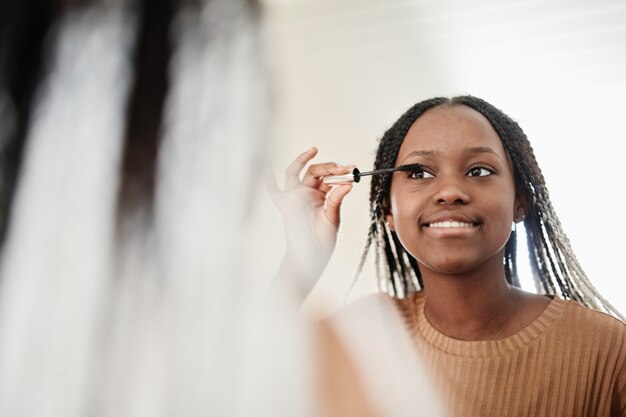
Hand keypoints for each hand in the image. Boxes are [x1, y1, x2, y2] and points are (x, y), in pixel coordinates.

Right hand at [267, 147, 353, 296]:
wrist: (311, 256)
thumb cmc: (322, 240)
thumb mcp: (333, 218)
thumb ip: (337, 200)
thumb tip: (348, 185)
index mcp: (321, 195)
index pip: (329, 177)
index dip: (340, 171)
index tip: (351, 168)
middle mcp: (307, 193)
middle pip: (315, 171)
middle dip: (328, 166)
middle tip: (341, 167)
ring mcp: (295, 197)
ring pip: (296, 173)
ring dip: (303, 160)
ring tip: (313, 151)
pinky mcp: (286, 205)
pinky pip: (274, 192)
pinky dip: (269, 180)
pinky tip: (267, 169)